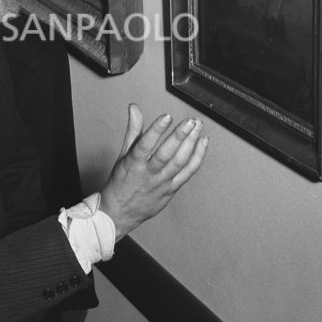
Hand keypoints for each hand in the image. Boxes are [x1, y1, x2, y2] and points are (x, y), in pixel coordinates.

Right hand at [99, 104, 206, 238]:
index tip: (166, 117)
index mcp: (133, 164)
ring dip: (191, 144)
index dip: (156, 130)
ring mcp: (162, 183)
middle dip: (180, 136)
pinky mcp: (171, 190)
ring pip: (180, 163)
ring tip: (198, 127)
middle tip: (190, 121)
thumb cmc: (120, 183)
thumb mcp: (123, 155)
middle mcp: (148, 174)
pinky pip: (188, 173)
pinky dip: (197, 158)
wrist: (120, 213)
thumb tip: (134, 109)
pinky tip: (201, 144)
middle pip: (166, 154)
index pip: (145, 145)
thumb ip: (133, 130)